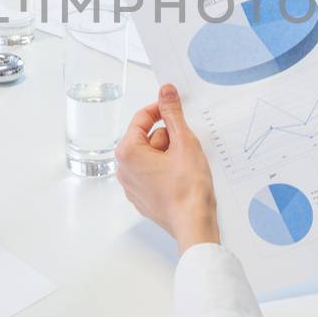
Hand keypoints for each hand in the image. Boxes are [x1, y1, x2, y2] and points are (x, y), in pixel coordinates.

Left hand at [115, 84, 219, 253]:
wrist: (193, 224)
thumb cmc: (188, 189)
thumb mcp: (184, 141)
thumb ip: (172, 113)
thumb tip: (165, 92)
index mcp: (128, 152)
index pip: (142, 118)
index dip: (161, 109)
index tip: (175, 106)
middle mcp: (124, 169)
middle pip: (147, 138)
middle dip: (168, 138)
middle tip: (186, 148)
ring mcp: (132, 186)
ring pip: (151, 156)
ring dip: (169, 154)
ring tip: (186, 165)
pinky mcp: (143, 198)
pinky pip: (153, 174)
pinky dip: (168, 170)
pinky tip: (182, 178)